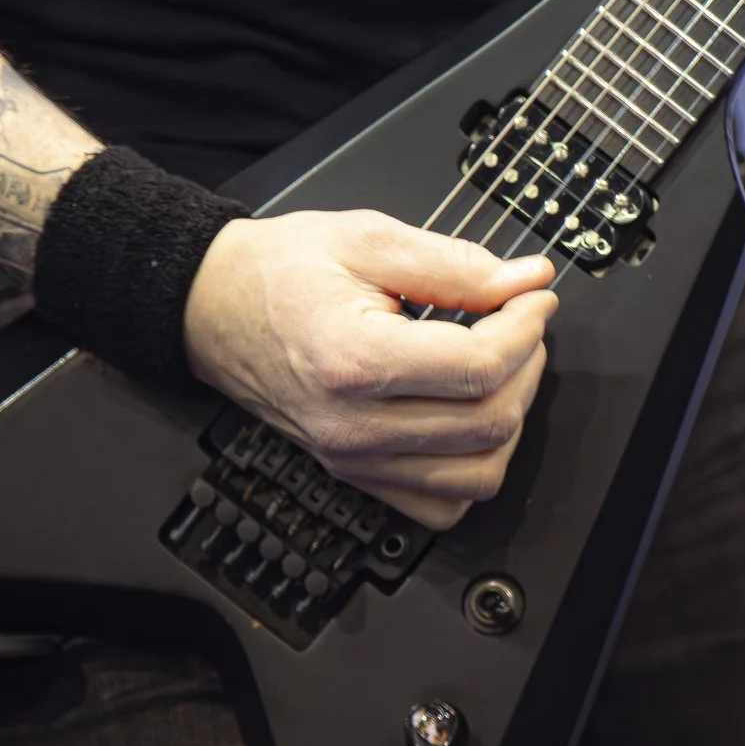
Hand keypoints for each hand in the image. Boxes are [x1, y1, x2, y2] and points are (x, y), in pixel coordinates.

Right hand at [183, 210, 557, 530]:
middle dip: (525, 366)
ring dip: (509, 420)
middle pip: (488, 424)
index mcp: (354, 361)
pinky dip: (473, 468)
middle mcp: (352, 426)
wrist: (212, 308)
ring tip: (499, 367)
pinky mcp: (354, 475)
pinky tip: (468, 417)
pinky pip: (441, 506)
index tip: (532, 296)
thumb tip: (526, 281)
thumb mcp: (366, 239)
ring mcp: (352, 460)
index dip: (525, 328)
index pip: (477, 369)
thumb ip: (453, 264)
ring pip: (476, 476)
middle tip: (520, 321)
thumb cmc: (279, 272)